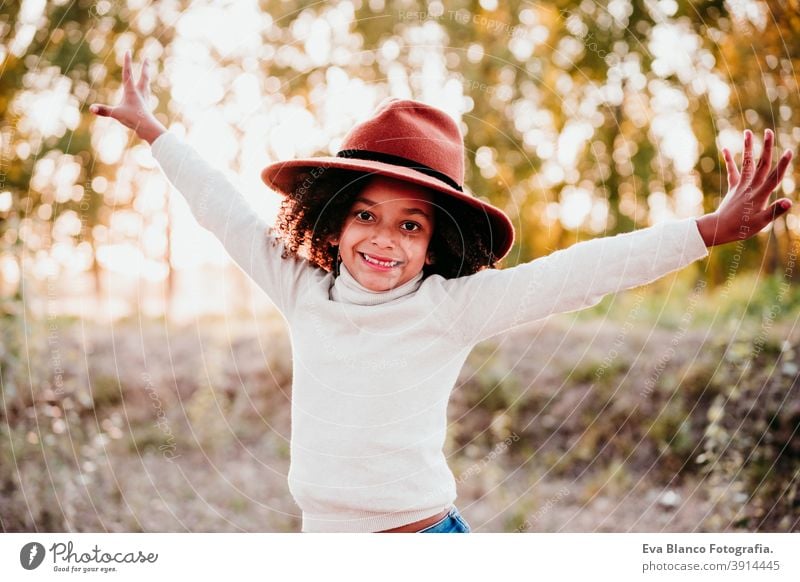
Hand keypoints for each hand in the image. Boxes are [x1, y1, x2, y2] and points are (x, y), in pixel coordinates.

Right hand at [89, 50, 165, 143]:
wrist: (148, 128)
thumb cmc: (133, 119)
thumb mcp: (116, 114)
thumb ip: (104, 110)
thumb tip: (91, 109)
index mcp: (132, 91)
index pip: (128, 73)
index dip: (127, 62)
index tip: (128, 51)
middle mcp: (140, 93)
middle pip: (144, 76)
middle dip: (145, 67)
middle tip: (147, 58)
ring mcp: (144, 99)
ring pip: (146, 85)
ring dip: (146, 78)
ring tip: (146, 72)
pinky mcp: (146, 107)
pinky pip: (146, 95)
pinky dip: (145, 90)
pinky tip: (145, 92)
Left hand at [696, 129, 793, 246]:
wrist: (719, 229)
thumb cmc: (742, 228)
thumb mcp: (762, 222)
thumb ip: (775, 211)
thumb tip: (789, 201)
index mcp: (760, 195)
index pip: (774, 177)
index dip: (782, 165)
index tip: (789, 151)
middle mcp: (751, 186)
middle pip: (761, 164)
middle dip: (766, 147)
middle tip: (769, 131)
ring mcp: (741, 185)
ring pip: (746, 163)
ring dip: (748, 147)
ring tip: (747, 132)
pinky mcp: (733, 187)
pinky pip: (732, 171)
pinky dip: (729, 160)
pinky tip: (726, 148)